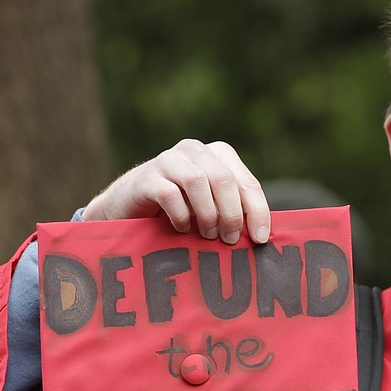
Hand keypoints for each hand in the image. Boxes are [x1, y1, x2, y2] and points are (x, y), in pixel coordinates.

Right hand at [83, 140, 269, 243]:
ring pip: (197, 181)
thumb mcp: (211, 207)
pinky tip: (182, 229)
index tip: (261, 238)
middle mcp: (194, 151)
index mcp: (218, 155)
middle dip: (232, 213)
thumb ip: (233, 211)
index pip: (246, 182)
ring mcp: (168, 160)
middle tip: (230, 239)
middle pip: (223, 179)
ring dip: (207, 213)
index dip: (257, 211)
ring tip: (207, 234)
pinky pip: (169, 193)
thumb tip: (263, 236)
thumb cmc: (178, 210)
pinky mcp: (145, 177)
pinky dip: (180, 215)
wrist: (127, 208)